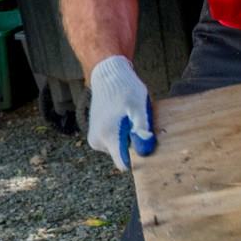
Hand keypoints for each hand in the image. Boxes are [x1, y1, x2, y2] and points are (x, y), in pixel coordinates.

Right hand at [86, 55, 156, 172]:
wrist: (108, 75)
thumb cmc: (126, 89)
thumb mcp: (139, 107)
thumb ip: (141, 129)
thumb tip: (145, 150)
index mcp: (108, 137)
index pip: (125, 164)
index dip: (138, 159)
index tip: (145, 144)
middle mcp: (98, 142)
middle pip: (122, 156)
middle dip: (133, 145)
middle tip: (138, 124)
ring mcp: (94, 139)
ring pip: (117, 149)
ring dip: (127, 139)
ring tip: (130, 119)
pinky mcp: (95, 134)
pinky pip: (112, 142)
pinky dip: (120, 135)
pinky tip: (123, 119)